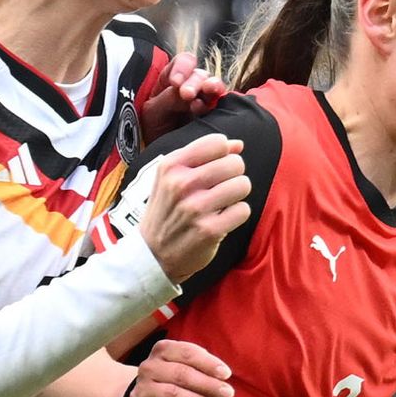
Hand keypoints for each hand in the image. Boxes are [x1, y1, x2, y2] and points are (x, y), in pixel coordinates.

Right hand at [120, 340, 234, 396]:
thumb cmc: (173, 382)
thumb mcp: (186, 369)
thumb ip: (204, 372)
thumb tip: (223, 382)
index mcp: (162, 350)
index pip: (187, 352)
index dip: (208, 363)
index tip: (226, 374)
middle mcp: (150, 367)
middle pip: (181, 374)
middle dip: (208, 384)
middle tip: (228, 394)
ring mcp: (143, 389)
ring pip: (173, 394)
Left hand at [135, 51, 229, 138]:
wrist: (161, 154)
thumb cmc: (152, 129)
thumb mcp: (153, 111)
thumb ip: (167, 99)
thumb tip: (183, 93)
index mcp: (173, 78)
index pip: (184, 62)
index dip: (183, 67)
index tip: (176, 82)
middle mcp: (191, 85)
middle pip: (200, 74)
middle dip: (194, 82)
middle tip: (187, 95)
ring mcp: (204, 100)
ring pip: (214, 86)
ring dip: (211, 88)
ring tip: (203, 100)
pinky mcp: (214, 115)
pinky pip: (221, 105)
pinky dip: (218, 104)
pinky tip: (208, 111)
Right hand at [136, 141, 252, 281]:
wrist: (152, 253)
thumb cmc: (166, 210)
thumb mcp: (171, 177)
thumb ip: (203, 156)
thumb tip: (238, 145)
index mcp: (171, 166)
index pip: (217, 143)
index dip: (224, 154)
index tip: (217, 166)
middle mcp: (181, 184)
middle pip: (234, 163)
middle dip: (234, 175)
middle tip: (221, 187)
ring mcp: (195, 208)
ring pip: (242, 185)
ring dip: (237, 194)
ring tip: (223, 202)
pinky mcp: (209, 230)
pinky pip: (243, 210)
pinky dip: (237, 214)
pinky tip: (223, 218)